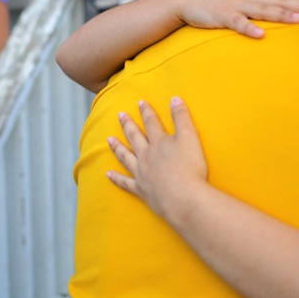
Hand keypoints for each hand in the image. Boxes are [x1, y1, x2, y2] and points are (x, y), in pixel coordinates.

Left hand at [107, 97, 207, 220]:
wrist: (184, 198)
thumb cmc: (190, 168)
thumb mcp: (190, 137)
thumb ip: (182, 117)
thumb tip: (174, 99)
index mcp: (159, 142)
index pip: (151, 122)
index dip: (146, 111)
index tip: (140, 102)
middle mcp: (147, 156)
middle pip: (135, 137)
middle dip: (128, 125)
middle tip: (120, 115)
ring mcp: (142, 173)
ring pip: (126, 157)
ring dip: (118, 147)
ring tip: (109, 140)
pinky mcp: (142, 190)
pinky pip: (125, 182)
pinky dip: (116, 178)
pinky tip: (108, 175)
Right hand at [174, 0, 298, 37]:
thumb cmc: (221, 1)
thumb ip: (265, 3)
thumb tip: (288, 8)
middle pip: (282, 2)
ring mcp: (238, 6)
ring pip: (264, 11)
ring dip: (283, 16)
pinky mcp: (223, 16)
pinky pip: (238, 23)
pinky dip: (249, 28)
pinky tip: (260, 35)